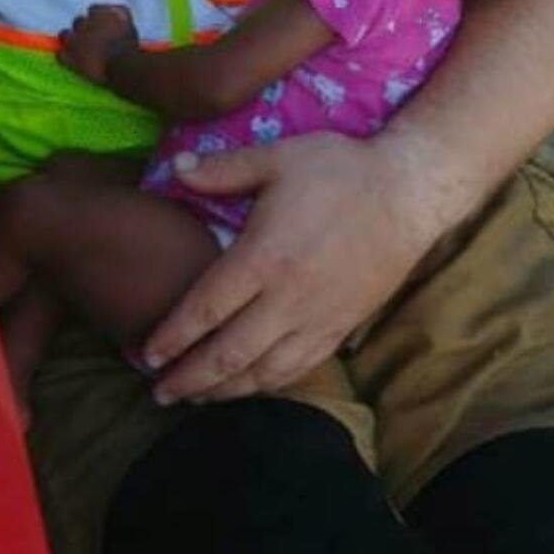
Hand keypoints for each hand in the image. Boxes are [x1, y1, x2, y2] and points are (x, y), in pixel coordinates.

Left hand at [58, 3, 138, 86]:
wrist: (121, 63)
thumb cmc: (129, 43)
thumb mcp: (128, 22)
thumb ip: (120, 12)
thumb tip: (115, 10)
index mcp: (98, 13)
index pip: (93, 10)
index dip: (97, 19)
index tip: (102, 27)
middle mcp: (83, 22)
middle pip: (78, 21)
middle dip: (83, 28)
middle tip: (91, 39)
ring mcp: (74, 40)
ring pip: (65, 34)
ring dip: (70, 40)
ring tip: (77, 49)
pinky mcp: (69, 57)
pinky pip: (60, 54)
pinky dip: (65, 57)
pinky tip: (71, 61)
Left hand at [143, 126, 450, 402]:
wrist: (408, 194)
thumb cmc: (339, 170)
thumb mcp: (278, 157)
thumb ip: (223, 168)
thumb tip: (175, 170)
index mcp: (264, 257)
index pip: (207, 309)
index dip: (173, 336)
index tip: (145, 354)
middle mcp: (287, 299)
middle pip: (229, 354)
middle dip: (189, 377)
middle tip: (157, 393)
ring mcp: (317, 320)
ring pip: (263, 373)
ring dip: (224, 391)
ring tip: (194, 396)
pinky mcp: (341, 329)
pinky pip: (297, 369)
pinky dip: (266, 386)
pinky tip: (248, 386)